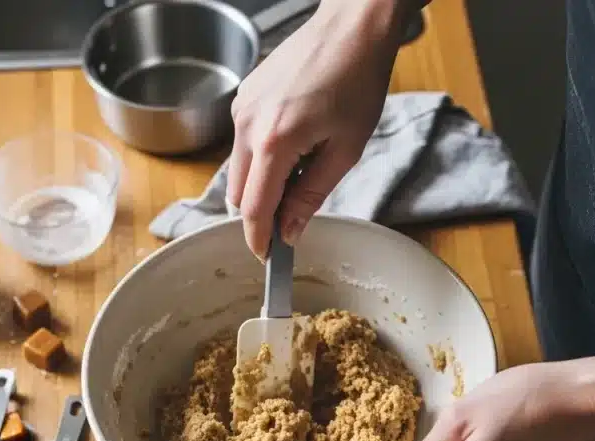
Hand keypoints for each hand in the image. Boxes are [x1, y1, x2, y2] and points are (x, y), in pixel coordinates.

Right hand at [228, 0, 407, 257]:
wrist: (351, 28)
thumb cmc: (356, 82)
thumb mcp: (344, 151)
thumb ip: (311, 197)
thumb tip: (290, 231)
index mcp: (274, 142)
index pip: (254, 210)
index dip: (259, 240)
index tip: (266, 258)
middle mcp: (248, 125)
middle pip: (238, 195)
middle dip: (259, 215)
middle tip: (291, 219)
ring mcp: (241, 109)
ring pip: (238, 171)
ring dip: (261, 186)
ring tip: (299, 175)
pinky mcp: (244, 98)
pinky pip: (242, 144)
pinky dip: (260, 160)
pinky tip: (292, 149)